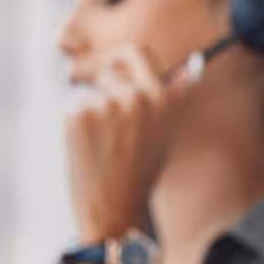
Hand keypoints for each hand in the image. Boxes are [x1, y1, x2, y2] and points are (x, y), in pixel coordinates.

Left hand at [66, 45, 187, 240]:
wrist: (114, 211)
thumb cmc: (139, 176)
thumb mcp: (163, 135)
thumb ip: (169, 99)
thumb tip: (189, 70)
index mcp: (160, 100)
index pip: (137, 53)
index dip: (120, 58)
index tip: (110, 66)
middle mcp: (135, 98)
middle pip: (108, 73)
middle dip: (101, 89)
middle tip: (101, 121)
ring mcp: (105, 106)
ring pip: (89, 95)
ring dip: (90, 114)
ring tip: (101, 149)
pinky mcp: (78, 116)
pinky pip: (73, 109)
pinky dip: (76, 127)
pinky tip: (88, 152)